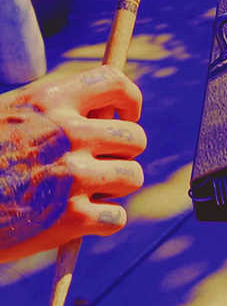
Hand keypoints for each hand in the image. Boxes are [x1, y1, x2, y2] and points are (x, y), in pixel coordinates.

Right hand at [0, 65, 145, 261]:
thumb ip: (59, 109)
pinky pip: (117, 216)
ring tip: (84, 191)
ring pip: (132, 176)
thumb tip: (110, 112)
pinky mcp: (71, 218)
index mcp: (50, 100)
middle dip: (124, 152)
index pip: (115, 83)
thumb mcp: (12, 115)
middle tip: (103, 163)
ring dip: (115, 187)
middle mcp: (67, 133)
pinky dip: (103, 221)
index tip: (127, 116)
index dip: (130, 100)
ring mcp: (71, 175)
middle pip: (135, 137)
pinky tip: (78, 220)